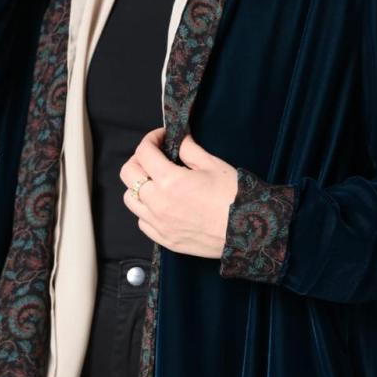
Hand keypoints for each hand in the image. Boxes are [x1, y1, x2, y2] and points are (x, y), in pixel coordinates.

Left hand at [119, 127, 238, 258]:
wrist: (248, 232)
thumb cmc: (234, 197)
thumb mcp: (213, 164)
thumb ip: (189, 149)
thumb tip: (179, 139)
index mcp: (170, 181)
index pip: (144, 152)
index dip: (151, 139)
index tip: (162, 137)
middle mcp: (158, 203)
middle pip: (128, 174)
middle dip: (139, 159)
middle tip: (155, 155)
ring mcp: (159, 224)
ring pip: (130, 199)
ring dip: (139, 185)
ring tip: (156, 181)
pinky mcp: (165, 240)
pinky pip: (142, 221)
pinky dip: (146, 209)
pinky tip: (161, 204)